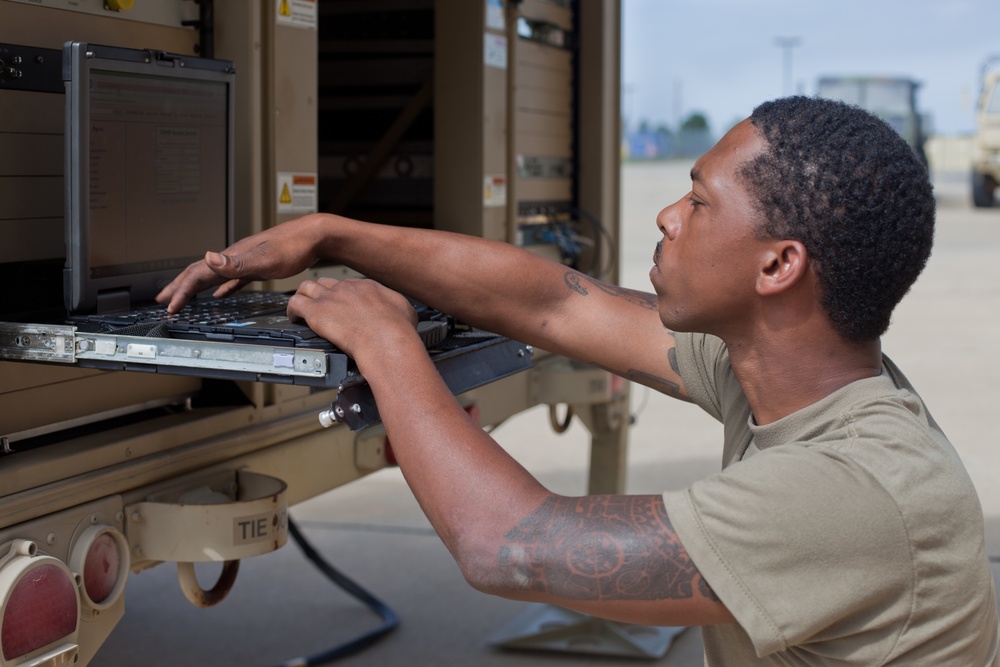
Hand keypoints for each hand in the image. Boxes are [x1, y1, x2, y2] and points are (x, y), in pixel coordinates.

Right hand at [156, 215, 326, 312]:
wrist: (314, 236)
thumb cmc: (294, 246)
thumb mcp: (265, 258)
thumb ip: (236, 262)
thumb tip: (207, 257)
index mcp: (232, 257)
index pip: (198, 274)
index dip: (182, 291)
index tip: (170, 306)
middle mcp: (234, 258)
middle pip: (199, 273)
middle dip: (179, 288)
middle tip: (163, 301)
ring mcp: (245, 262)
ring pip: (213, 276)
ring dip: (195, 288)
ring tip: (182, 298)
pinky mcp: (257, 267)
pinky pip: (232, 280)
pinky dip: (222, 288)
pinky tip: (220, 295)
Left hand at [287, 277, 418, 360]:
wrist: (387, 339)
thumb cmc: (399, 330)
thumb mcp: (406, 310)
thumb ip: (396, 305)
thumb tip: (399, 309)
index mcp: (367, 286)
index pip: (348, 284)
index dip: (343, 295)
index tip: (342, 305)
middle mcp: (347, 288)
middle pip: (326, 282)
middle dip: (321, 293)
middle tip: (320, 306)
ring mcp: (330, 298)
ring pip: (306, 287)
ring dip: (303, 297)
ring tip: (301, 309)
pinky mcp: (316, 311)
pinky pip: (295, 303)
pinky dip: (292, 310)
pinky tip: (294, 318)